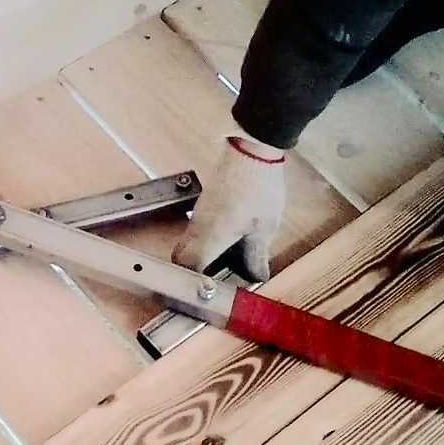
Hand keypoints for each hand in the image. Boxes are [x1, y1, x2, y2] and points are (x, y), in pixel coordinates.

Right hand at [172, 136, 285, 281]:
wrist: (252, 150)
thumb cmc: (259, 187)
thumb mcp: (264, 227)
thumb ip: (257, 255)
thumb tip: (257, 276)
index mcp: (212, 235)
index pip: (190, 266)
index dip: (194, 284)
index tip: (206, 294)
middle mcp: (198, 226)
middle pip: (180, 257)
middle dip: (191, 273)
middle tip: (212, 282)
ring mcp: (199, 214)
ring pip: (188, 243)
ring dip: (200, 257)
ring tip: (225, 265)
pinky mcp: (205, 205)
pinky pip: (197, 231)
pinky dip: (206, 243)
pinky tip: (229, 243)